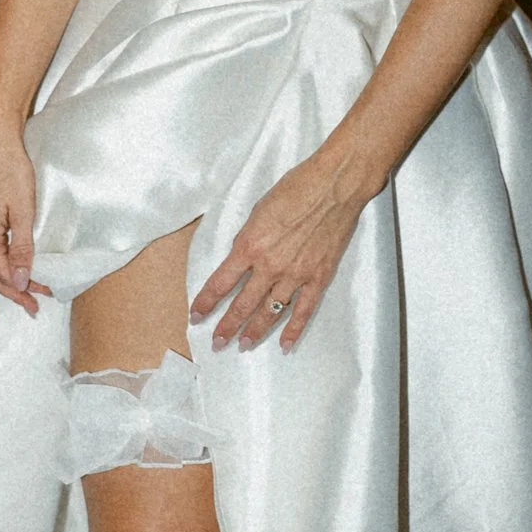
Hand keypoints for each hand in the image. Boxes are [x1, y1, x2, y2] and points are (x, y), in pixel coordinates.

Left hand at [192, 144, 373, 351]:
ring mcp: (295, 275)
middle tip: (217, 342)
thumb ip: (248, 239)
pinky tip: (284, 345)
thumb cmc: (296, 188)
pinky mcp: (318, 277)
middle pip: (242, 304)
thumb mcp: (259, 210)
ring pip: (270, 312)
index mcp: (249, 246)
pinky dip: (293, 330)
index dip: (206, 303)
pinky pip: (303, 311)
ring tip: (243, 345)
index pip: (220, 283)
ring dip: (254, 331)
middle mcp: (269, 266)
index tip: (196, 316)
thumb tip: (242, 258)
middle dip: (226, 327)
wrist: (334, 185)